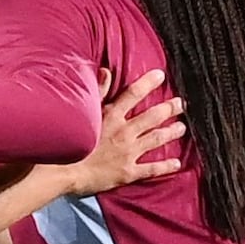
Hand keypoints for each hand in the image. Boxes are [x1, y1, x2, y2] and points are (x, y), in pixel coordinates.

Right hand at [66, 70, 180, 195]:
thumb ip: (97, 92)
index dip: (148, 83)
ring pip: (156, 139)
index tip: (161, 75)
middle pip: (152, 116)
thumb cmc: (68, 141)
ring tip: (181, 128)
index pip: (133, 94)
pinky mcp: (128, 172)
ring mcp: (128, 152)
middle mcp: (124, 132)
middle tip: (181, 104)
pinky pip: (152, 169)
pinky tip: (177, 163)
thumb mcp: (81, 113)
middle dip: (168, 108)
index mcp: (111, 116)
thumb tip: (106, 71)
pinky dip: (166, 166)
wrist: (63, 172)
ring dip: (171, 133)